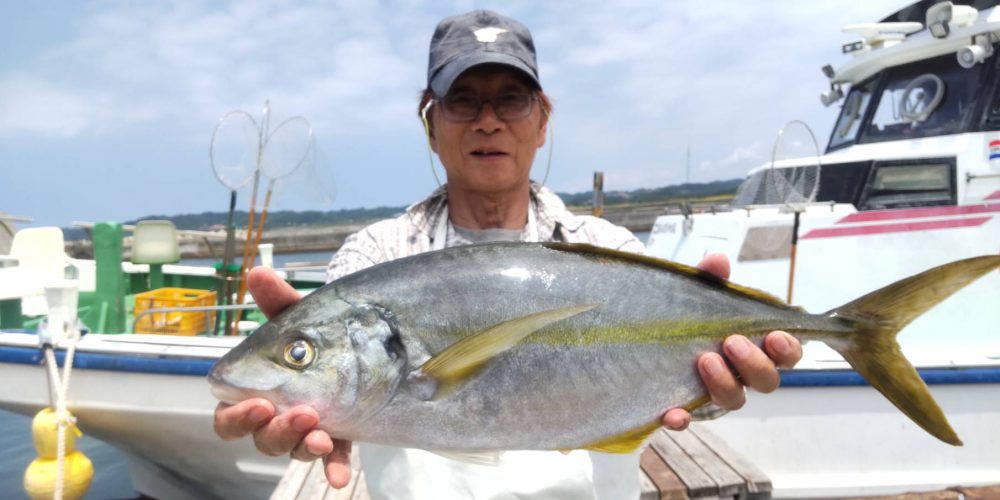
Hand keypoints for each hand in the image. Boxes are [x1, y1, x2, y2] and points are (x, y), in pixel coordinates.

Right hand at [212, 267, 352, 487]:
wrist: (359, 337)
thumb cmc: (315, 329)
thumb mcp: (299, 315)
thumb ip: (278, 300)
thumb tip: (257, 273)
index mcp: (255, 390)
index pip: (228, 415)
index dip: (237, 416)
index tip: (259, 403)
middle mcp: (275, 415)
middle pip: (260, 438)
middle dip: (276, 431)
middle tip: (301, 414)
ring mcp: (305, 428)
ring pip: (294, 450)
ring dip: (304, 447)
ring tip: (322, 436)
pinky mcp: (335, 436)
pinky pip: (330, 459)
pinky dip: (332, 467)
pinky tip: (339, 476)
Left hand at [661, 253, 802, 430]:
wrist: (648, 327)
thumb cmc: (690, 311)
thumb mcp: (698, 291)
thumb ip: (710, 277)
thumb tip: (717, 261)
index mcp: (755, 345)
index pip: (786, 355)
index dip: (787, 349)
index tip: (776, 336)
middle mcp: (741, 373)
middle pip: (765, 382)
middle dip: (754, 364)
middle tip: (732, 342)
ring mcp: (714, 390)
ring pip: (733, 400)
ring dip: (724, 383)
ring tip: (705, 360)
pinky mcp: (684, 404)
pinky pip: (688, 418)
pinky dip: (682, 419)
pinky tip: (672, 413)